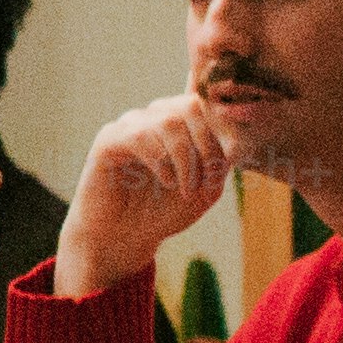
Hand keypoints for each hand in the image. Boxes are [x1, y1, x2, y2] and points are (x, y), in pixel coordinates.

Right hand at [52, 93, 237, 301]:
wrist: (124, 238)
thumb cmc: (163, 211)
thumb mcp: (205, 190)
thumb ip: (220, 163)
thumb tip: (234, 141)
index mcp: (177, 123)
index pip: (205, 105)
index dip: (222, 131)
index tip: (226, 167)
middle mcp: (152, 117)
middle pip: (189, 106)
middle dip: (206, 145)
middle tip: (208, 179)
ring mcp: (129, 126)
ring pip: (168, 122)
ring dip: (186, 159)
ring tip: (186, 189)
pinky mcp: (108, 140)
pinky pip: (140, 137)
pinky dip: (161, 163)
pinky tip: (167, 183)